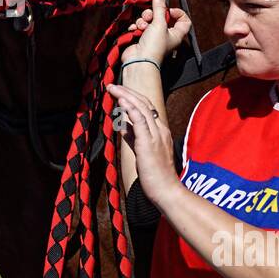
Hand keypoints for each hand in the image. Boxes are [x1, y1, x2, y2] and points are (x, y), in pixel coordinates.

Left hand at [108, 83, 178, 201]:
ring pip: (142, 108)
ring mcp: (156, 136)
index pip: (146, 108)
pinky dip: (131, 110)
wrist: (166, 191)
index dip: (132, 97)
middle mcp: (160, 130)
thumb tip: (122, 126)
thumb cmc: (155, 175)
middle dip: (127, 92)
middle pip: (144, 104)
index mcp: (160, 131)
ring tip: (113, 88)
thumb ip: (133, 137)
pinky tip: (122, 101)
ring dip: (126, 96)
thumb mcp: (142, 152)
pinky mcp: (149, 143)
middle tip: (112, 86)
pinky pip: (141, 122)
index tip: (119, 92)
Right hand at [121, 0, 191, 65]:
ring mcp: (153, 36)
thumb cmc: (154, 48)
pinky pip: (139, 26)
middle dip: (153, 14)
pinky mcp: (141, 38)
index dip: (177, 12)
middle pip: (161, 17)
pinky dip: (136, 26)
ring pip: (149, 20)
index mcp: (176, 33)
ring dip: (143, 20)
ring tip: (142, 27)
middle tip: (150, 17)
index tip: (168, 9)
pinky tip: (135, 30)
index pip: (184, 20)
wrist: (138, 60)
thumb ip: (159, 6)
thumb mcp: (159, 23)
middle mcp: (166, 35)